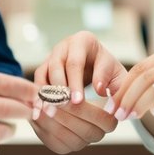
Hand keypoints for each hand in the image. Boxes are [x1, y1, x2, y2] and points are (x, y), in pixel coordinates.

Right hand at [29, 31, 122, 152]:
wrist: (97, 69)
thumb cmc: (109, 73)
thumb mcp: (117, 75)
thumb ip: (114, 82)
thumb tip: (100, 91)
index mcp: (83, 41)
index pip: (75, 62)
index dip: (76, 83)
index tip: (79, 101)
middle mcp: (64, 46)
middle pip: (55, 67)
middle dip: (60, 90)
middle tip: (62, 109)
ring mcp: (51, 57)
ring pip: (43, 75)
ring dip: (48, 94)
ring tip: (53, 112)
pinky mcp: (43, 71)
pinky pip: (36, 84)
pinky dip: (39, 98)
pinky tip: (44, 113)